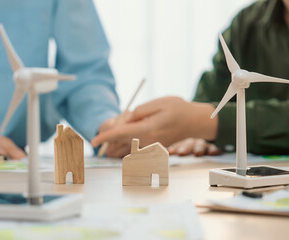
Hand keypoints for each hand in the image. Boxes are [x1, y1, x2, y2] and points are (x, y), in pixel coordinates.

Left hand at [91, 96, 217, 156]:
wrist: (195, 122)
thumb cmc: (179, 109)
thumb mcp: (159, 102)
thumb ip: (140, 111)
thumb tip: (127, 119)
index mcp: (149, 129)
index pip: (121, 133)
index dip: (105, 136)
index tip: (93, 141)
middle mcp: (148, 141)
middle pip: (121, 142)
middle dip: (110, 137)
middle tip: (112, 128)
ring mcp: (151, 146)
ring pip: (126, 147)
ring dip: (116, 142)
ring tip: (118, 134)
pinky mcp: (153, 147)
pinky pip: (134, 147)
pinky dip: (126, 143)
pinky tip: (129, 135)